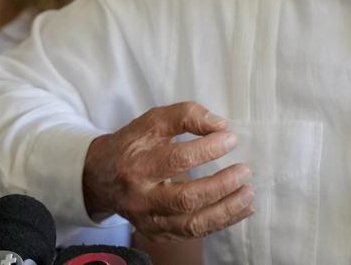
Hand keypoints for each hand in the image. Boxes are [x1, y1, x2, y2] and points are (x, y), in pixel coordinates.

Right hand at [82, 101, 254, 240]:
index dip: (207, 149)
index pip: (176, 159)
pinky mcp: (158, 234)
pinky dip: (222, 222)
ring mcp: (149, 221)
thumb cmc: (132, 145)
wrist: (101, 177)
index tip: (231, 138)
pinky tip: (242, 208)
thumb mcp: (153, 121)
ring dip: (226, 210)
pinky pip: (194, 233)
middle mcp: (141, 198)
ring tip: (248, 193)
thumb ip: (186, 116)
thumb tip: (221, 126)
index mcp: (137, 166)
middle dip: (220, 185)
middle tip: (244, 170)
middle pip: (185, 199)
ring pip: (192, 224)